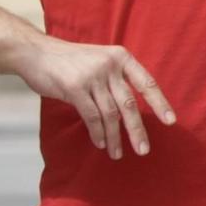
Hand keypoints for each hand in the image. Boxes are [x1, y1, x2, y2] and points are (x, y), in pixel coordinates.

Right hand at [10, 35, 174, 158]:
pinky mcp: (74, 88)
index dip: (159, 103)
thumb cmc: (67, 61)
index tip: (170, 122)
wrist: (34, 52)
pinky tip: (100, 143)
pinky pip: (92, 117)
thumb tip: (131, 110)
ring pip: (111, 114)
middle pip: (129, 104)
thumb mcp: (97, 60)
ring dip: (115, 137)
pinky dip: (97, 133)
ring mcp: (92, 77)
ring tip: (118, 153)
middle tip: (143, 150)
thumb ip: (114, 78)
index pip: (146, 82)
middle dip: (137, 130)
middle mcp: (109, 66)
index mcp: (120, 57)